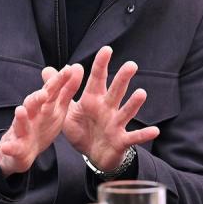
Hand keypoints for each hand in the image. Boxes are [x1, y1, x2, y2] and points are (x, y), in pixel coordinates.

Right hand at [0, 63, 82, 176]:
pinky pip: (12, 148)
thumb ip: (66, 90)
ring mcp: (21, 131)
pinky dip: (9, 147)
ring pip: (20, 123)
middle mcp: (30, 115)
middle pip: (33, 104)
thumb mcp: (57, 109)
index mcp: (43, 107)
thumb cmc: (40, 126)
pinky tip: (7, 147)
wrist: (18, 150)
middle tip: (44, 93)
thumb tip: (76, 67)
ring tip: (20, 111)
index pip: (51, 92)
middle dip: (37, 98)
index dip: (59, 82)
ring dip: (20, 118)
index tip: (68, 70)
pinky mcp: (15, 148)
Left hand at [62, 46, 159, 170]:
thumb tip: (47, 69)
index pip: (97, 79)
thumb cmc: (83, 129)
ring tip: (141, 93)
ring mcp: (116, 124)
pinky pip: (133, 137)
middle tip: (131, 65)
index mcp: (93, 100)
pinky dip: (143, 135)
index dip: (101, 64)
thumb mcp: (67, 109)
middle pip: (115, 91)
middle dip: (122, 79)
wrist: (92, 154)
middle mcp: (108, 108)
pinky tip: (155, 131)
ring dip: (134, 104)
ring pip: (126, 111)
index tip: (106, 49)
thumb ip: (60, 89)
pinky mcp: (121, 140)